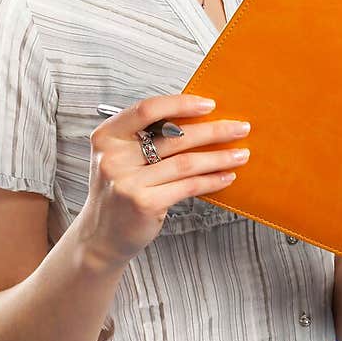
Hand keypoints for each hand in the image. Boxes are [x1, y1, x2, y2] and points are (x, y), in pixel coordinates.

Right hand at [81, 94, 251, 265]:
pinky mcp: (144, 203)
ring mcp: (127, 181)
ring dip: (219, 157)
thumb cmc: (119, 191)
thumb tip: (199, 119)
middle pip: (174, 135)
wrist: (101, 237)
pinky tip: (226, 177)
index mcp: (107, 136)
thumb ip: (147, 138)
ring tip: (241, 154)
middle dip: (214, 131)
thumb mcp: (121, 158)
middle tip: (240, 128)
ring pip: (186, 162)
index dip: (181, 103)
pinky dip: (211, 181)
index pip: (148, 109)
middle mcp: (114, 157)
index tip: (209, 105)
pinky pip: (188, 186)